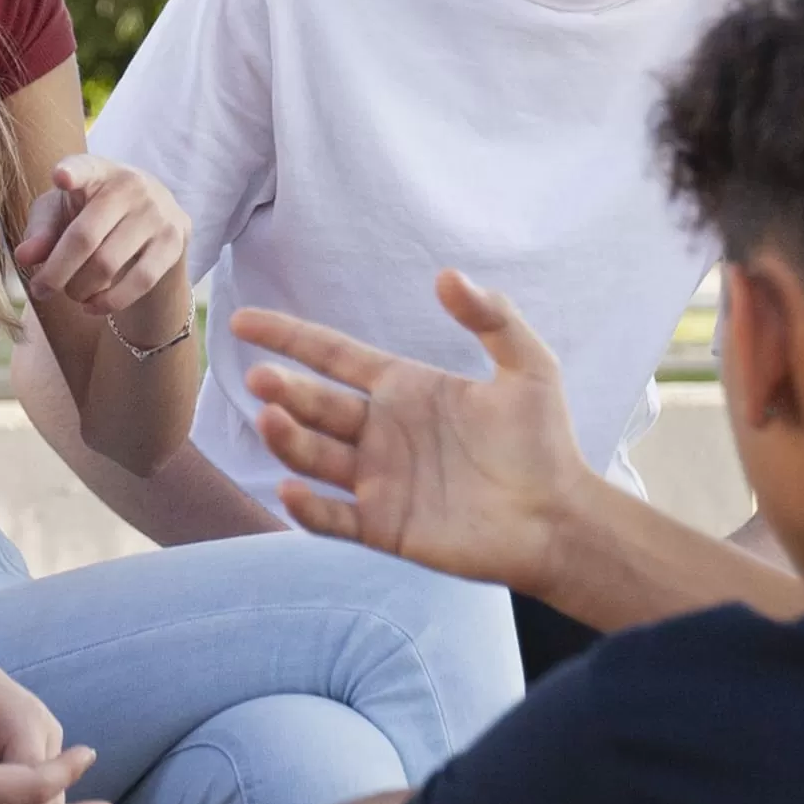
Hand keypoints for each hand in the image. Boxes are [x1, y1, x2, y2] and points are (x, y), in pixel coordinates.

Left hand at [15, 152, 190, 343]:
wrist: (148, 222)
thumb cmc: (90, 215)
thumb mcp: (60, 215)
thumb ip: (40, 232)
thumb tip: (24, 257)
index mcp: (96, 170)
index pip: (84, 167)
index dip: (72, 172)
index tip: (60, 177)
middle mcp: (130, 184)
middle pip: (84, 237)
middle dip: (56, 272)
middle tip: (39, 291)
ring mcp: (157, 212)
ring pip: (109, 264)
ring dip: (80, 289)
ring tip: (71, 294)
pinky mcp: (175, 240)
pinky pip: (140, 281)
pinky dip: (110, 301)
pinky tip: (92, 306)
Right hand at [232, 275, 595, 595]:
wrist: (560, 519)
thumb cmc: (544, 441)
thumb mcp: (528, 366)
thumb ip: (491, 317)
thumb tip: (446, 275)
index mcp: (404, 389)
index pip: (331, 356)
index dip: (288, 336)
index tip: (242, 321)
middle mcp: (381, 433)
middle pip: (316, 405)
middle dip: (284, 391)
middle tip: (262, 379)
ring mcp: (379, 482)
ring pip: (315, 457)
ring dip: (287, 440)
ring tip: (270, 419)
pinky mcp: (385, 528)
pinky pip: (333, 518)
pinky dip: (308, 508)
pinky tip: (290, 489)